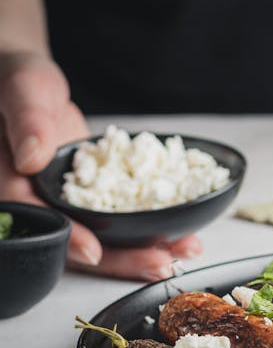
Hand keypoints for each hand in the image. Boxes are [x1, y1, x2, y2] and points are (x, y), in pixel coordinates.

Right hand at [0, 52, 201, 278]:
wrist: (31, 87)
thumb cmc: (19, 83)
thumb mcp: (24, 90)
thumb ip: (28, 121)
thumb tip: (32, 156)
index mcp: (13, 185)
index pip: (40, 220)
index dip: (67, 238)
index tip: (94, 251)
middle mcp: (41, 204)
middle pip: (77, 244)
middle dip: (119, 259)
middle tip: (159, 263)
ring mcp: (69, 206)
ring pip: (103, 240)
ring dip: (141, 252)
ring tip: (181, 254)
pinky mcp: (92, 202)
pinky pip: (119, 223)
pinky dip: (148, 232)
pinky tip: (180, 238)